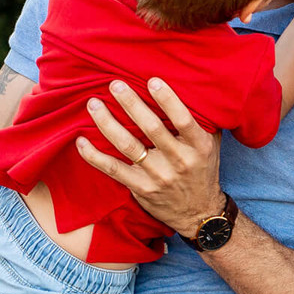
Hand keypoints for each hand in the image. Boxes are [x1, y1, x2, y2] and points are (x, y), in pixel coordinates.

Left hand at [74, 78, 224, 234]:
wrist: (198, 213)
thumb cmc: (202, 169)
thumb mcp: (211, 144)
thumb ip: (202, 120)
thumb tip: (191, 86)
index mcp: (199, 146)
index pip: (183, 120)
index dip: (168, 100)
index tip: (152, 81)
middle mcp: (179, 161)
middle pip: (151, 128)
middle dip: (131, 104)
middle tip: (115, 85)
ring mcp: (158, 176)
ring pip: (128, 146)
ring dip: (108, 123)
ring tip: (94, 105)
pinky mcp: (140, 188)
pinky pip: (113, 169)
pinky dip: (95, 156)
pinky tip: (81, 142)